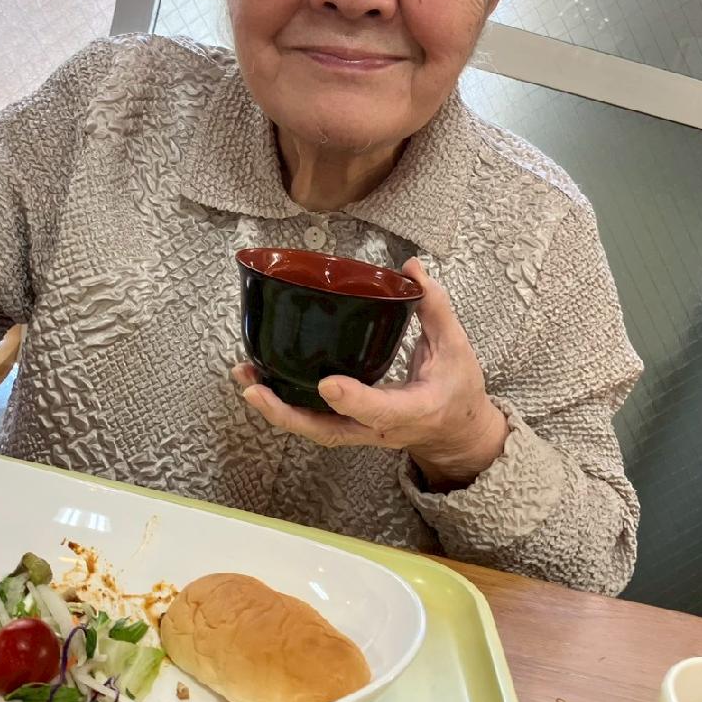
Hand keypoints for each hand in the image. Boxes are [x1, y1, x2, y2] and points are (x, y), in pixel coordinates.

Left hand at [233, 258, 508, 490]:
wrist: (455, 434)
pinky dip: (284, 405)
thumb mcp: (457, 348)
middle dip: (288, 414)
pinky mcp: (349, 427)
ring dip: (276, 409)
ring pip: (313, 430)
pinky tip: (258, 383)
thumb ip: (434, 307)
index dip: (354, 399)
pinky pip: (312, 422)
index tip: (328, 384)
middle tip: (254, 389)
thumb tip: (412, 267)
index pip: (381, 409)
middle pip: (328, 431)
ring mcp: (362, 432)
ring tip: (245, 379)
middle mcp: (381, 429)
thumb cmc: (456, 390)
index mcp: (414, 410)